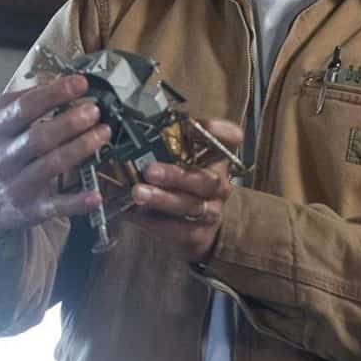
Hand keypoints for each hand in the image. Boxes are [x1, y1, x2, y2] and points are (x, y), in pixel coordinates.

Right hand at [0, 73, 110, 242]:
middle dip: (69, 122)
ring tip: (102, 133)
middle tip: (94, 110)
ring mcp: (17, 185)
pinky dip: (77, 201)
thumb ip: (20, 102)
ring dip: (80, 149)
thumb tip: (54, 79)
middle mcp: (4, 157)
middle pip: (39, 138)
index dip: (54, 94)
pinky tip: (96, 194)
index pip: (25, 108)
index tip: (79, 83)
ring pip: (50, 166)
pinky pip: (56, 206)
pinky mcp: (30, 209)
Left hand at [128, 119, 244, 261]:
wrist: (196, 227)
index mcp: (217, 157)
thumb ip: (165, 145)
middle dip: (177, 175)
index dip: (218, 132)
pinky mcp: (197, 235)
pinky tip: (132, 213)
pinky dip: (152, 221)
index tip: (193, 126)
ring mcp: (211, 211)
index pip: (230, 139)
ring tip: (138, 193)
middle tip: (150, 170)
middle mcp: (219, 184)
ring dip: (163, 199)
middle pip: (207, 179)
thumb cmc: (181, 183)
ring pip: (191, 206)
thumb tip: (130, 130)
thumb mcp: (178, 160)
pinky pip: (177, 229)